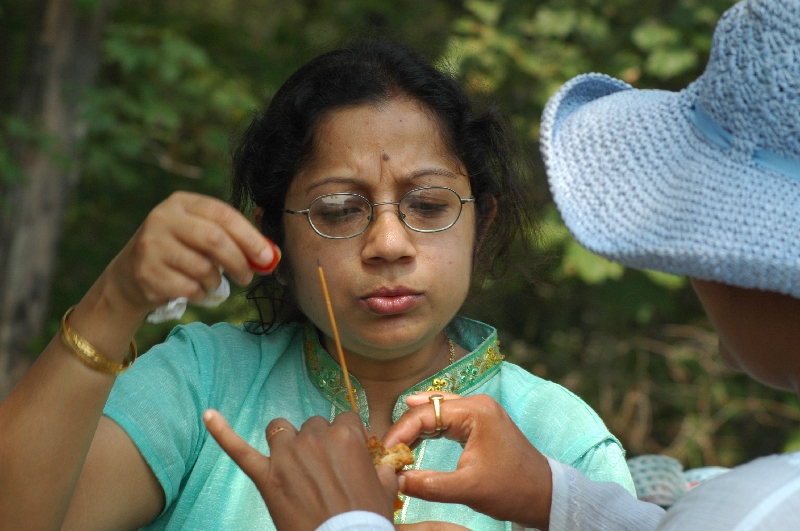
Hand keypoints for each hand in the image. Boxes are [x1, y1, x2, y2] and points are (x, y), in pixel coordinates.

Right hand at [107, 191, 279, 312]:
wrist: (129, 276)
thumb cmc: (179, 252)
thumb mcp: (200, 235)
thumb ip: (233, 239)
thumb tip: (270, 256)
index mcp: (181, 202)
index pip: (223, 214)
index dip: (249, 236)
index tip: (268, 256)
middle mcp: (162, 218)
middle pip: (213, 239)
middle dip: (238, 261)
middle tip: (248, 276)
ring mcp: (151, 245)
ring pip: (203, 268)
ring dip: (216, 281)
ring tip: (212, 282)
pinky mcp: (146, 273)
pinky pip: (189, 288)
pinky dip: (200, 294)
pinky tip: (194, 290)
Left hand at [203, 410, 397, 530]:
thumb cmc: (366, 520)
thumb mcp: (383, 489)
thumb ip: (381, 468)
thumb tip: (384, 464)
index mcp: (347, 436)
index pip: (345, 420)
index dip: (346, 437)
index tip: (347, 454)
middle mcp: (315, 438)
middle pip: (313, 425)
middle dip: (317, 443)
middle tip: (323, 471)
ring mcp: (287, 457)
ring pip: (281, 430)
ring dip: (286, 441)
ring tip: (291, 462)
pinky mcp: (265, 477)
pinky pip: (238, 449)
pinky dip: (222, 432)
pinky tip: (208, 416)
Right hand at [383, 392, 551, 529]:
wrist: (544, 494)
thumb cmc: (512, 489)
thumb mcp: (466, 489)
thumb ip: (428, 484)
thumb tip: (395, 481)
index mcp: (476, 412)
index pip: (425, 413)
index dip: (399, 432)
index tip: (383, 452)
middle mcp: (476, 403)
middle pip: (427, 408)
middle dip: (404, 429)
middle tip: (384, 452)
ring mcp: (479, 411)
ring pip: (435, 411)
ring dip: (414, 429)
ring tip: (394, 448)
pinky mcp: (479, 422)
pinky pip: (445, 419)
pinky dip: (427, 430)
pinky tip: (412, 442)